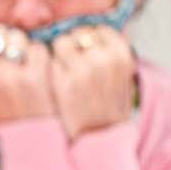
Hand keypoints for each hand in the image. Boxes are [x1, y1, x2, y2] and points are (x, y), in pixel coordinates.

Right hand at [0, 27, 54, 127]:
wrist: (31, 142)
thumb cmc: (6, 117)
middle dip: (7, 38)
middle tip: (15, 51)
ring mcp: (13, 76)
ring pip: (18, 37)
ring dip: (25, 44)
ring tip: (28, 59)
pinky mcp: (36, 77)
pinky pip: (38, 48)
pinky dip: (41, 55)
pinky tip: (40, 68)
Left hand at [49, 25, 135, 140]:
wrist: (100, 139)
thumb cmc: (109, 108)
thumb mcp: (122, 78)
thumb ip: (111, 54)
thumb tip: (94, 33)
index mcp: (122, 56)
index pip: (100, 30)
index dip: (90, 40)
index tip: (87, 53)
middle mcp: (103, 58)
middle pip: (79, 33)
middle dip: (74, 46)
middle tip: (75, 66)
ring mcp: (81, 69)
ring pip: (61, 43)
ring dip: (59, 54)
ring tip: (66, 74)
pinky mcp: (61, 80)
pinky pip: (48, 60)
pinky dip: (49, 67)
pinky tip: (57, 83)